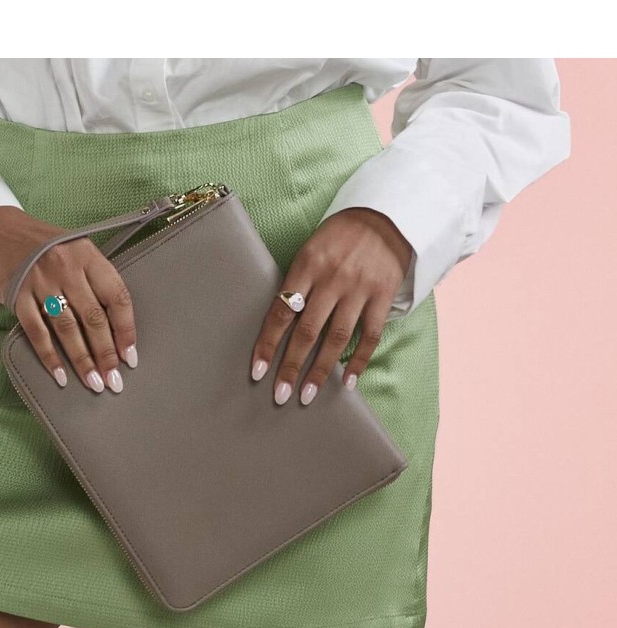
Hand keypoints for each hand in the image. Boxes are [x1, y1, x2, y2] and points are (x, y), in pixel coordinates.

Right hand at [0, 205, 137, 392]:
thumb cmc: (38, 243)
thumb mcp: (72, 250)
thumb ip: (92, 279)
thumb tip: (115, 326)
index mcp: (87, 254)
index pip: (116, 296)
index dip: (126, 330)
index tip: (130, 356)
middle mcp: (66, 266)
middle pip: (93, 318)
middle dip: (106, 353)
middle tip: (114, 380)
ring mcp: (40, 281)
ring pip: (68, 328)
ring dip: (82, 360)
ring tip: (94, 383)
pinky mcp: (16, 294)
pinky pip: (37, 331)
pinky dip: (49, 356)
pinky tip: (60, 376)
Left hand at [249, 206, 412, 405]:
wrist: (386, 216)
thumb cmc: (339, 237)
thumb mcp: (310, 249)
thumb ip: (296, 283)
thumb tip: (278, 325)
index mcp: (307, 265)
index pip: (281, 312)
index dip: (267, 344)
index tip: (257, 372)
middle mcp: (332, 278)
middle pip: (307, 331)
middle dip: (290, 366)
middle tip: (279, 395)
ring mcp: (359, 288)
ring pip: (336, 338)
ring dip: (320, 370)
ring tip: (307, 395)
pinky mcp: (383, 295)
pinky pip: (370, 335)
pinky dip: (358, 360)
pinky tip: (348, 382)